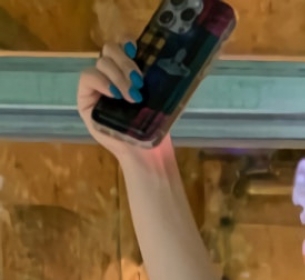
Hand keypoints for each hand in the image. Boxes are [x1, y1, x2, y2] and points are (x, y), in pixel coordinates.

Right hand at [77, 42, 164, 165]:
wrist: (147, 154)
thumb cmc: (154, 128)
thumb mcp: (157, 98)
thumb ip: (153, 78)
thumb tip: (160, 59)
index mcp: (128, 71)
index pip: (122, 46)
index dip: (126, 42)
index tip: (136, 49)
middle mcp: (111, 75)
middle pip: (110, 50)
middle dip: (126, 63)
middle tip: (140, 84)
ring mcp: (97, 85)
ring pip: (101, 62)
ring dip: (118, 77)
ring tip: (133, 97)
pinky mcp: (86, 97)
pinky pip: (87, 77)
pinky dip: (102, 82)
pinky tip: (114, 94)